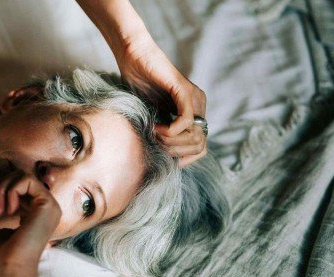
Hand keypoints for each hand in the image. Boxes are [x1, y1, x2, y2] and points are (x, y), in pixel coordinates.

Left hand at [0, 170, 61, 276]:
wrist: (6, 271)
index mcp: (33, 214)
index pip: (16, 184)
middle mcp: (44, 208)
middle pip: (17, 176)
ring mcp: (49, 206)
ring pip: (21, 175)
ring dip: (0, 188)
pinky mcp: (49, 204)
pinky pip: (27, 179)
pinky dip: (10, 190)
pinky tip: (7, 211)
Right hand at [115, 37, 207, 167]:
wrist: (132, 58)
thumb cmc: (137, 86)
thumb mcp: (153, 117)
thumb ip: (162, 134)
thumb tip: (163, 161)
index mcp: (194, 113)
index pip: (201, 148)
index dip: (184, 159)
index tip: (163, 158)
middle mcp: (199, 106)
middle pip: (200, 146)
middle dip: (176, 152)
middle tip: (156, 145)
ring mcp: (194, 98)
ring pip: (195, 136)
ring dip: (172, 142)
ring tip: (154, 135)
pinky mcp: (184, 90)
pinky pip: (186, 120)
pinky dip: (171, 130)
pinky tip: (156, 127)